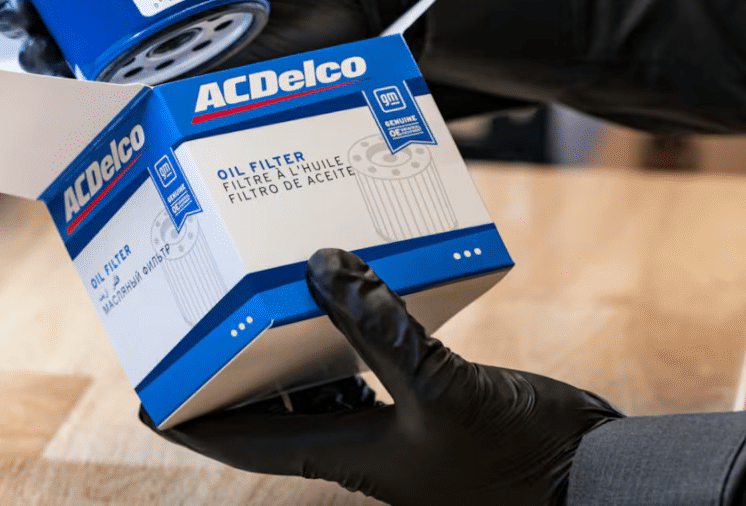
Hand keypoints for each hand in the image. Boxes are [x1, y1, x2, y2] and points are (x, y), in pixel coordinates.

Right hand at [0, 0, 423, 75]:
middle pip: (69, 0)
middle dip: (24, 6)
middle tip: (14, 5)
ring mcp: (182, 30)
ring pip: (93, 48)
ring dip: (48, 52)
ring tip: (32, 43)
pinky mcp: (210, 71)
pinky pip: (146, 87)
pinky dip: (101, 93)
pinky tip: (71, 88)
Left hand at [142, 249, 621, 505]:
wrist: (598, 481)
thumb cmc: (522, 456)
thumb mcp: (444, 384)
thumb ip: (380, 326)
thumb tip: (317, 264)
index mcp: (347, 457)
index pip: (242, 442)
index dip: (190, 420)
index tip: (147, 396)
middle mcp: (363, 449)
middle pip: (272, 415)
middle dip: (233, 378)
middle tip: (202, 329)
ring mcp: (398, 434)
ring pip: (319, 393)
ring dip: (287, 355)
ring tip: (261, 303)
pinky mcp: (433, 411)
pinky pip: (370, 375)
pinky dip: (352, 342)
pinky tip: (354, 306)